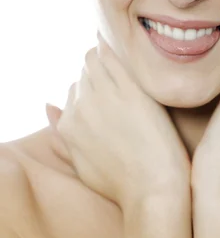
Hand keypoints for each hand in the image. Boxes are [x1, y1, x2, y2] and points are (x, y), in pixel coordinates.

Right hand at [45, 33, 190, 207]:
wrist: (152, 189)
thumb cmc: (122, 183)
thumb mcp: (81, 164)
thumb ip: (62, 137)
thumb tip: (48, 107)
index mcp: (68, 125)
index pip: (72, 91)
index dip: (90, 89)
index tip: (107, 90)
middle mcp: (81, 107)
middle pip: (84, 75)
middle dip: (97, 72)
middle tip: (118, 74)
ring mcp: (105, 96)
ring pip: (95, 61)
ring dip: (104, 56)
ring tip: (121, 59)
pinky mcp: (129, 90)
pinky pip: (114, 58)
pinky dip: (114, 49)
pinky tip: (124, 47)